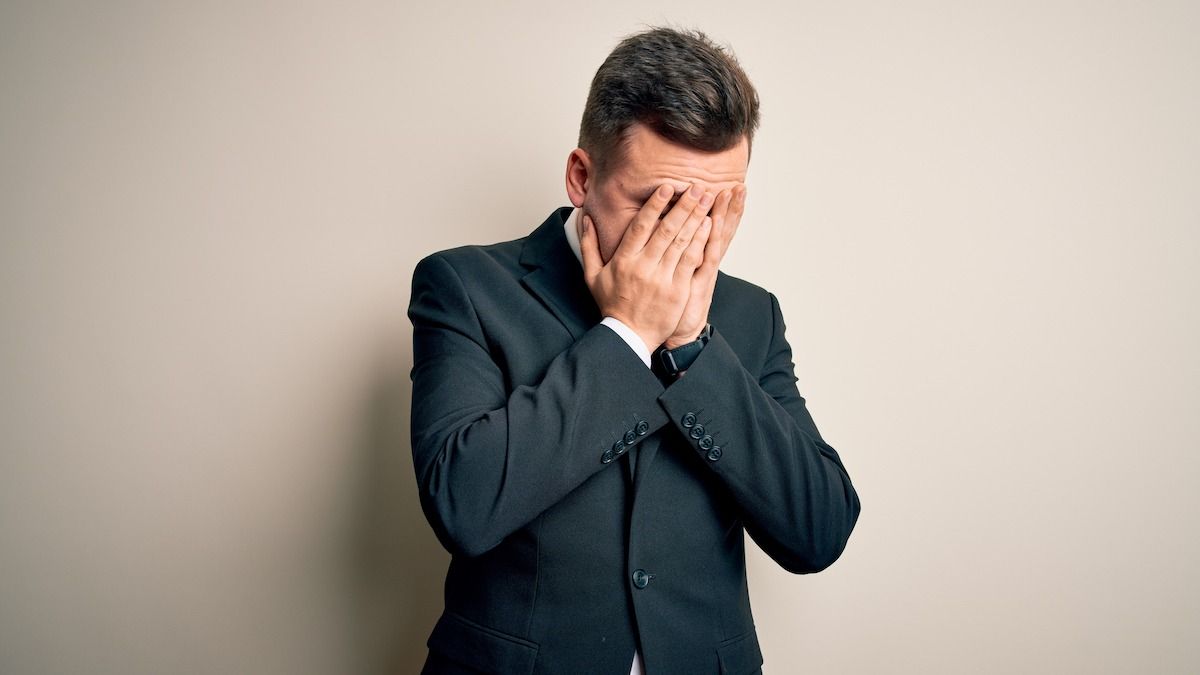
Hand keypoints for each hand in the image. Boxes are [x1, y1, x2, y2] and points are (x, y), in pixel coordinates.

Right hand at [580, 183, 714, 352]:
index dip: (655, 205)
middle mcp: (643, 267)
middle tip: (697, 187)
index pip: (640, 226)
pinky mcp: (677, 290)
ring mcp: (662, 279)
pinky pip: (690, 261)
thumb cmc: (612, 305)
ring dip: (696, 218)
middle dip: (683, 206)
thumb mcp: (592, 275)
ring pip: (681, 242)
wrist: (629, 336)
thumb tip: (585, 219)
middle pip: (666, 230)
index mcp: (623, 260)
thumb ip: (589, 245)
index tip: (667, 187)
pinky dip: (700, 241)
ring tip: (707, 199)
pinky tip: (709, 226)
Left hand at [663, 184, 745, 348]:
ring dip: (726, 214)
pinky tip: (714, 221)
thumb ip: (664, 253)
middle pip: (721, 228)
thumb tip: (653, 233)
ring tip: (735, 192)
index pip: (709, 226)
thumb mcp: (670, 275)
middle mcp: (705, 260)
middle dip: (728, 206)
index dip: (718, 208)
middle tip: (738, 183)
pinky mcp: (702, 281)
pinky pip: (708, 256)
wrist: (677, 332)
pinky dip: (711, 239)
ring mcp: (706, 269)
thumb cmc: (669, 303)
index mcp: (697, 255)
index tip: (724, 185)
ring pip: (718, 237)